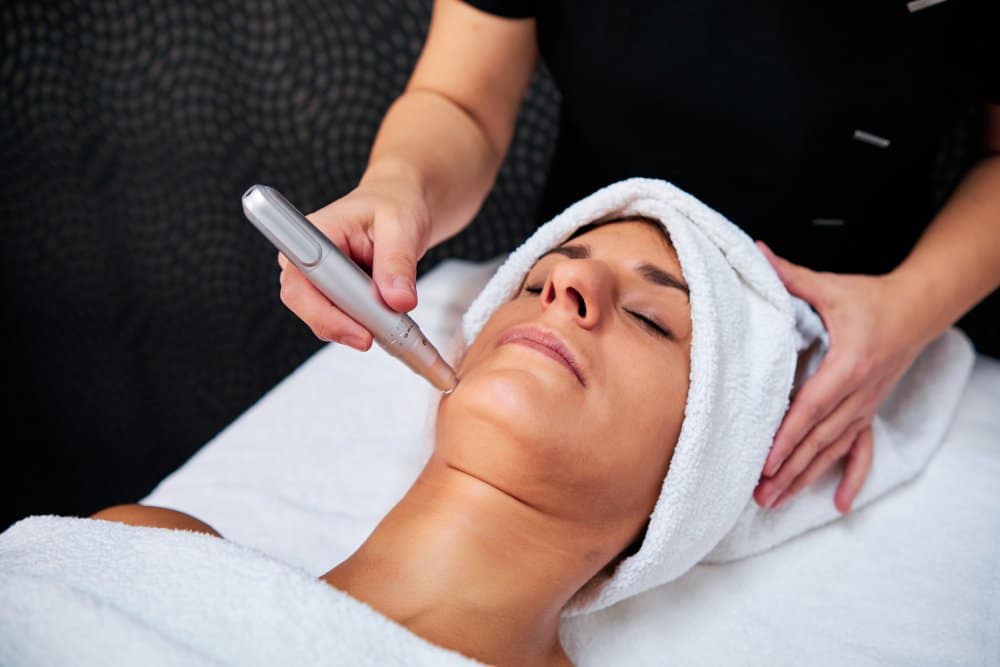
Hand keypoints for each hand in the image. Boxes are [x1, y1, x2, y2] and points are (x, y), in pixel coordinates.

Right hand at [277, 173, 430, 349]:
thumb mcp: (402, 227)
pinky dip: (365, 324)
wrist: (400, 205)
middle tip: (381, 334)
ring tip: (390, 322)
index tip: (360, 332)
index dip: (325, 313)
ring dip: (357, 327)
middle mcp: (308, 257)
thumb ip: (398, 264)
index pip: (302, 282)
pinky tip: (385, 319)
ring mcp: (318, 277)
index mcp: (316, 233)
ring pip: (324, 317)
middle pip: (307, 306)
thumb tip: (398, 301)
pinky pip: (341, 318)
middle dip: (344, 326)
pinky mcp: (333, 292)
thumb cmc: (394, 205)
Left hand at [752, 242, 931, 513]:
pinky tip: (840, 503)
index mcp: (847, 364)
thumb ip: (791, 275)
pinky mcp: (869, 410)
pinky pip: (862, 449)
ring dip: (805, 477)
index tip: (766, 460)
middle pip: (819, 438)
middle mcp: (858, 392)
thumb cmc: (869, 299)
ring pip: (834, 449)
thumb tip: (757, 251)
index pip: (811, 407)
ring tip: (777, 501)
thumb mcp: (829, 286)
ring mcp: (866, 406)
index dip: (788, 436)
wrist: (916, 308)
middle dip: (788, 468)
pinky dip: (852, 476)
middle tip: (759, 494)